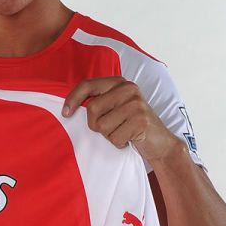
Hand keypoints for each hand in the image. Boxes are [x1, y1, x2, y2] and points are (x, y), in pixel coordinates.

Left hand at [62, 76, 179, 162]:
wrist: (160, 141)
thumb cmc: (131, 124)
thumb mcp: (116, 106)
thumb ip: (98, 100)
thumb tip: (68, 106)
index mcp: (119, 82)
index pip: (87, 85)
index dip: (73, 98)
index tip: (65, 113)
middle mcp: (128, 89)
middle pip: (92, 108)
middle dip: (96, 125)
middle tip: (109, 128)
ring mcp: (136, 104)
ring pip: (102, 125)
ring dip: (109, 135)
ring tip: (122, 132)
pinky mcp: (141, 121)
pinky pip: (115, 137)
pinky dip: (118, 143)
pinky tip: (129, 139)